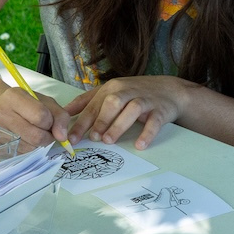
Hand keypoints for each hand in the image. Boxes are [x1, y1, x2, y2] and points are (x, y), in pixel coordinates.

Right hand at [0, 87, 71, 152]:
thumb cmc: (23, 103)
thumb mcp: (44, 102)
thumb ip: (60, 116)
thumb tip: (63, 137)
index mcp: (14, 97)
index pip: (42, 117)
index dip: (50, 123)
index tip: (48, 121)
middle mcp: (0, 114)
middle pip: (36, 137)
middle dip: (46, 137)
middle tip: (43, 131)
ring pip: (28, 149)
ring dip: (35, 145)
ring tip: (29, 133)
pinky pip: (17, 156)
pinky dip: (24, 150)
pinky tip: (19, 140)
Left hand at [65, 76, 197, 150]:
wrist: (168, 90)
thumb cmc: (134, 93)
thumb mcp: (110, 92)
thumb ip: (87, 102)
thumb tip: (64, 112)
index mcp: (112, 88)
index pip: (94, 104)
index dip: (82, 121)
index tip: (71, 137)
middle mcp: (127, 91)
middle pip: (112, 102)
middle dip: (101, 120)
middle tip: (92, 137)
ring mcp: (145, 100)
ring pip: (132, 110)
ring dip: (119, 125)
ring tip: (109, 140)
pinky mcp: (160, 110)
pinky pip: (154, 121)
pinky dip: (147, 133)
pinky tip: (140, 144)